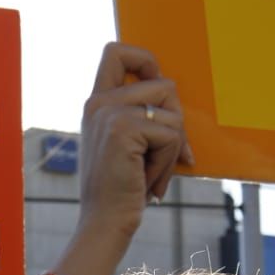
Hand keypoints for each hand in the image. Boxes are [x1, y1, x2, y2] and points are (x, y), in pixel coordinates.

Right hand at [78, 42, 191, 244]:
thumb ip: (141, 118)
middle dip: (176, 120)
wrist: (104, 223)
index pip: (116, 51)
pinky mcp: (123, 129)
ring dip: (172, 148)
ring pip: (173, 113)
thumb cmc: (122, 189)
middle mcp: (99, 102)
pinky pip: (171, 134)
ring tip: (150, 172)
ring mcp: (109, 113)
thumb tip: (176, 102)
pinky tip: (147, 180)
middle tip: (165, 152)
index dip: (145, 59)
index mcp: (97, 103)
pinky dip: (168, 162)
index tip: (158, 92)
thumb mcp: (129, 146)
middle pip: (164, 83)